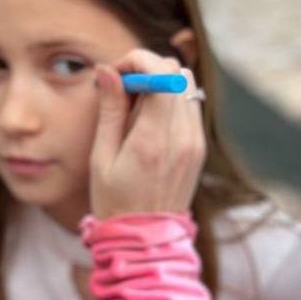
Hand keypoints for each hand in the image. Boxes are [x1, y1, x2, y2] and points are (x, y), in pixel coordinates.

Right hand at [89, 49, 204, 219]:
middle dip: (148, 68)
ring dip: (160, 82)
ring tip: (134, 106)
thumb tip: (109, 71)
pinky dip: (170, 100)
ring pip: (187, 84)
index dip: (138, 61)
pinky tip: (148, 121)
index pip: (162, 73)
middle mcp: (182, 137)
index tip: (116, 74)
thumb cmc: (115, 202)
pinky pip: (189, 105)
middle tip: (122, 88)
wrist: (146, 238)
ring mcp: (195, 142)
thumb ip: (109, 111)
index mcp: (154, 140)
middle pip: (178, 72)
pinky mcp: (199, 147)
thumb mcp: (101, 158)